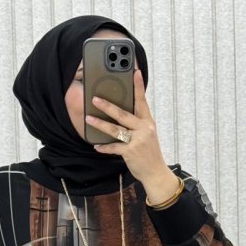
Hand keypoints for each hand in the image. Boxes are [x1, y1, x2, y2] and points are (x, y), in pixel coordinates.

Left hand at [85, 68, 166, 182]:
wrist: (156, 173)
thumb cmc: (149, 153)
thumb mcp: (147, 135)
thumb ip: (136, 123)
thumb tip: (119, 111)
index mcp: (148, 122)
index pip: (142, 101)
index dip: (138, 86)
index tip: (134, 71)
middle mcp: (144, 129)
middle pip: (123, 114)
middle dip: (108, 106)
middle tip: (95, 99)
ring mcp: (138, 141)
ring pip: (115, 129)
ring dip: (100, 124)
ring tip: (88, 119)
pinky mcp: (131, 152)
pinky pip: (114, 147)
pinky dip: (104, 147)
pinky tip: (96, 145)